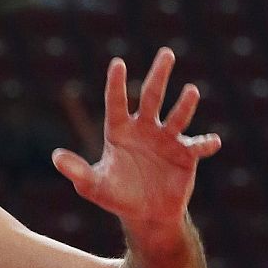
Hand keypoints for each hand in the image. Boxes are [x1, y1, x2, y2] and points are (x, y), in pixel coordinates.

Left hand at [52, 49, 221, 238]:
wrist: (146, 214)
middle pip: (152, 97)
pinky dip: (205, 142)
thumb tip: (55, 157)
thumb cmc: (117, 196)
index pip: (116, 101)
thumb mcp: (93, 185)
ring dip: (184, 104)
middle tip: (166, 53)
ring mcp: (167, 140)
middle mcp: (144, 129)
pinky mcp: (186, 155)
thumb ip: (77, 171)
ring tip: (191, 90)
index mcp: (119, 130)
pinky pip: (198, 146)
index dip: (116, 84)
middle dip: (159, 75)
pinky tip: (212, 141)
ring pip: (176, 116)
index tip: (117, 62)